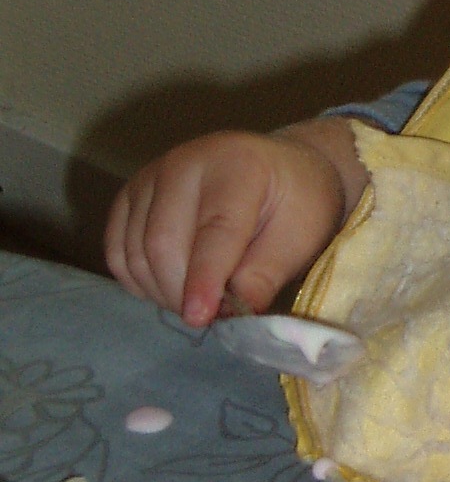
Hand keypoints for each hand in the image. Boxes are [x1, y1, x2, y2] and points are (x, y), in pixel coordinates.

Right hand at [105, 121, 364, 327]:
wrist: (278, 170)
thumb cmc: (295, 204)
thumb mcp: (300, 238)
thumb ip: (266, 274)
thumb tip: (235, 313)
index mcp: (237, 166)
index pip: (213, 230)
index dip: (204, 279)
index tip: (200, 318)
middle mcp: (183, 163)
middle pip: (162, 244)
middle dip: (182, 293)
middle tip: (212, 316)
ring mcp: (149, 177)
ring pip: (135, 253)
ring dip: (162, 291)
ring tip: (199, 300)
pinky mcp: (129, 196)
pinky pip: (117, 252)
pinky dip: (139, 281)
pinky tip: (171, 286)